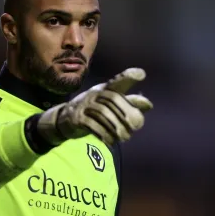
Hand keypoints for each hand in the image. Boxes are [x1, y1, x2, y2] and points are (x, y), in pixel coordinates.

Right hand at [37, 68, 152, 145]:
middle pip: (112, 99)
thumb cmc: (93, 110)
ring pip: (103, 112)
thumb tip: (149, 104)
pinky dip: (104, 134)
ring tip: (124, 137)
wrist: (65, 119)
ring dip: (116, 127)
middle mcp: (94, 93)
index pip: (117, 81)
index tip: (141, 74)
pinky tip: (111, 141)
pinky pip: (92, 125)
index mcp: (104, 89)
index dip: (128, 76)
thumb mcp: (111, 105)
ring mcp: (83, 104)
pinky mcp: (76, 117)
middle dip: (126, 113)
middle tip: (135, 128)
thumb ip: (129, 103)